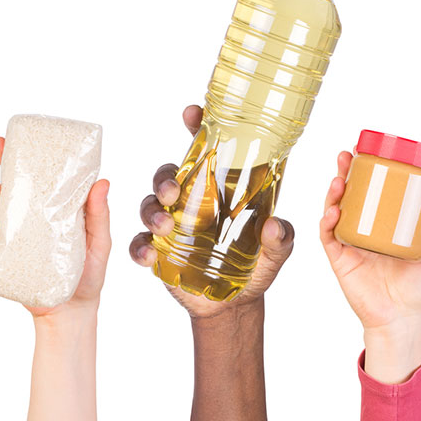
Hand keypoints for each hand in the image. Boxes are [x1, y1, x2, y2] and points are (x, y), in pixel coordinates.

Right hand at [0, 136, 111, 322]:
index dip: (23, 155)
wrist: (73, 312)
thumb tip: (103, 182)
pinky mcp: (6, 258)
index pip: (37, 176)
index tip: (13, 137)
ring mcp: (17, 237)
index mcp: (53, 208)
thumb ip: (99, 215)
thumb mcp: (100, 242)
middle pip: (12, 186)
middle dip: (0, 164)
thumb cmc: (89, 275)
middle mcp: (32, 219)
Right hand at [128, 105, 294, 318]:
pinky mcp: (158, 253)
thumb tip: (272, 226)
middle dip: (165, 178)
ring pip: (149, 205)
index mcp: (219, 189)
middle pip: (168, 175)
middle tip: (173, 191)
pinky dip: (140, 247)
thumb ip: (281, 238)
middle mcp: (191, 201)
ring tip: (164, 226)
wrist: (234, 307)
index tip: (193, 113)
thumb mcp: (277, 251)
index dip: (197, 127)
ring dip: (151, 211)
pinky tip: (149, 255)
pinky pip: (139, 244)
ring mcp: (171, 226)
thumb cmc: (256, 266)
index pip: (205, 150)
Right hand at [320, 148, 420, 382]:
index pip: (371, 191)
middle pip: (348, 195)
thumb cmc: (417, 287)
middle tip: (347, 156)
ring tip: (339, 179)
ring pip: (334, 211)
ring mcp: (349, 243)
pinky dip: (327, 222)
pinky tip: (333, 212)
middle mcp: (363, 230)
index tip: (367, 151)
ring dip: (333, 193)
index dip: (366, 171)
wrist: (402, 317)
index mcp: (382, 225)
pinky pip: (329, 236)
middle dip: (344, 173)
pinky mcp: (339, 258)